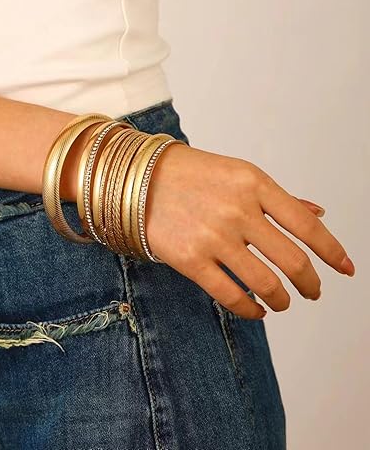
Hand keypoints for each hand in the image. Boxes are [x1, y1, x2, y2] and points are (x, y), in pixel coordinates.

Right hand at [144, 143, 354, 318]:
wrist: (138, 179)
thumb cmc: (190, 174)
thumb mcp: (238, 173)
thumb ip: (278, 197)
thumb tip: (317, 214)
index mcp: (255, 184)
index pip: (307, 226)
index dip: (333, 252)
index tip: (346, 269)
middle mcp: (239, 211)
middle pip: (293, 261)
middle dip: (310, 284)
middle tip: (313, 292)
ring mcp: (214, 237)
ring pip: (266, 284)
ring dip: (282, 299)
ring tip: (282, 302)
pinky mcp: (190, 260)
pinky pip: (231, 296)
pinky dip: (251, 310)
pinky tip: (256, 311)